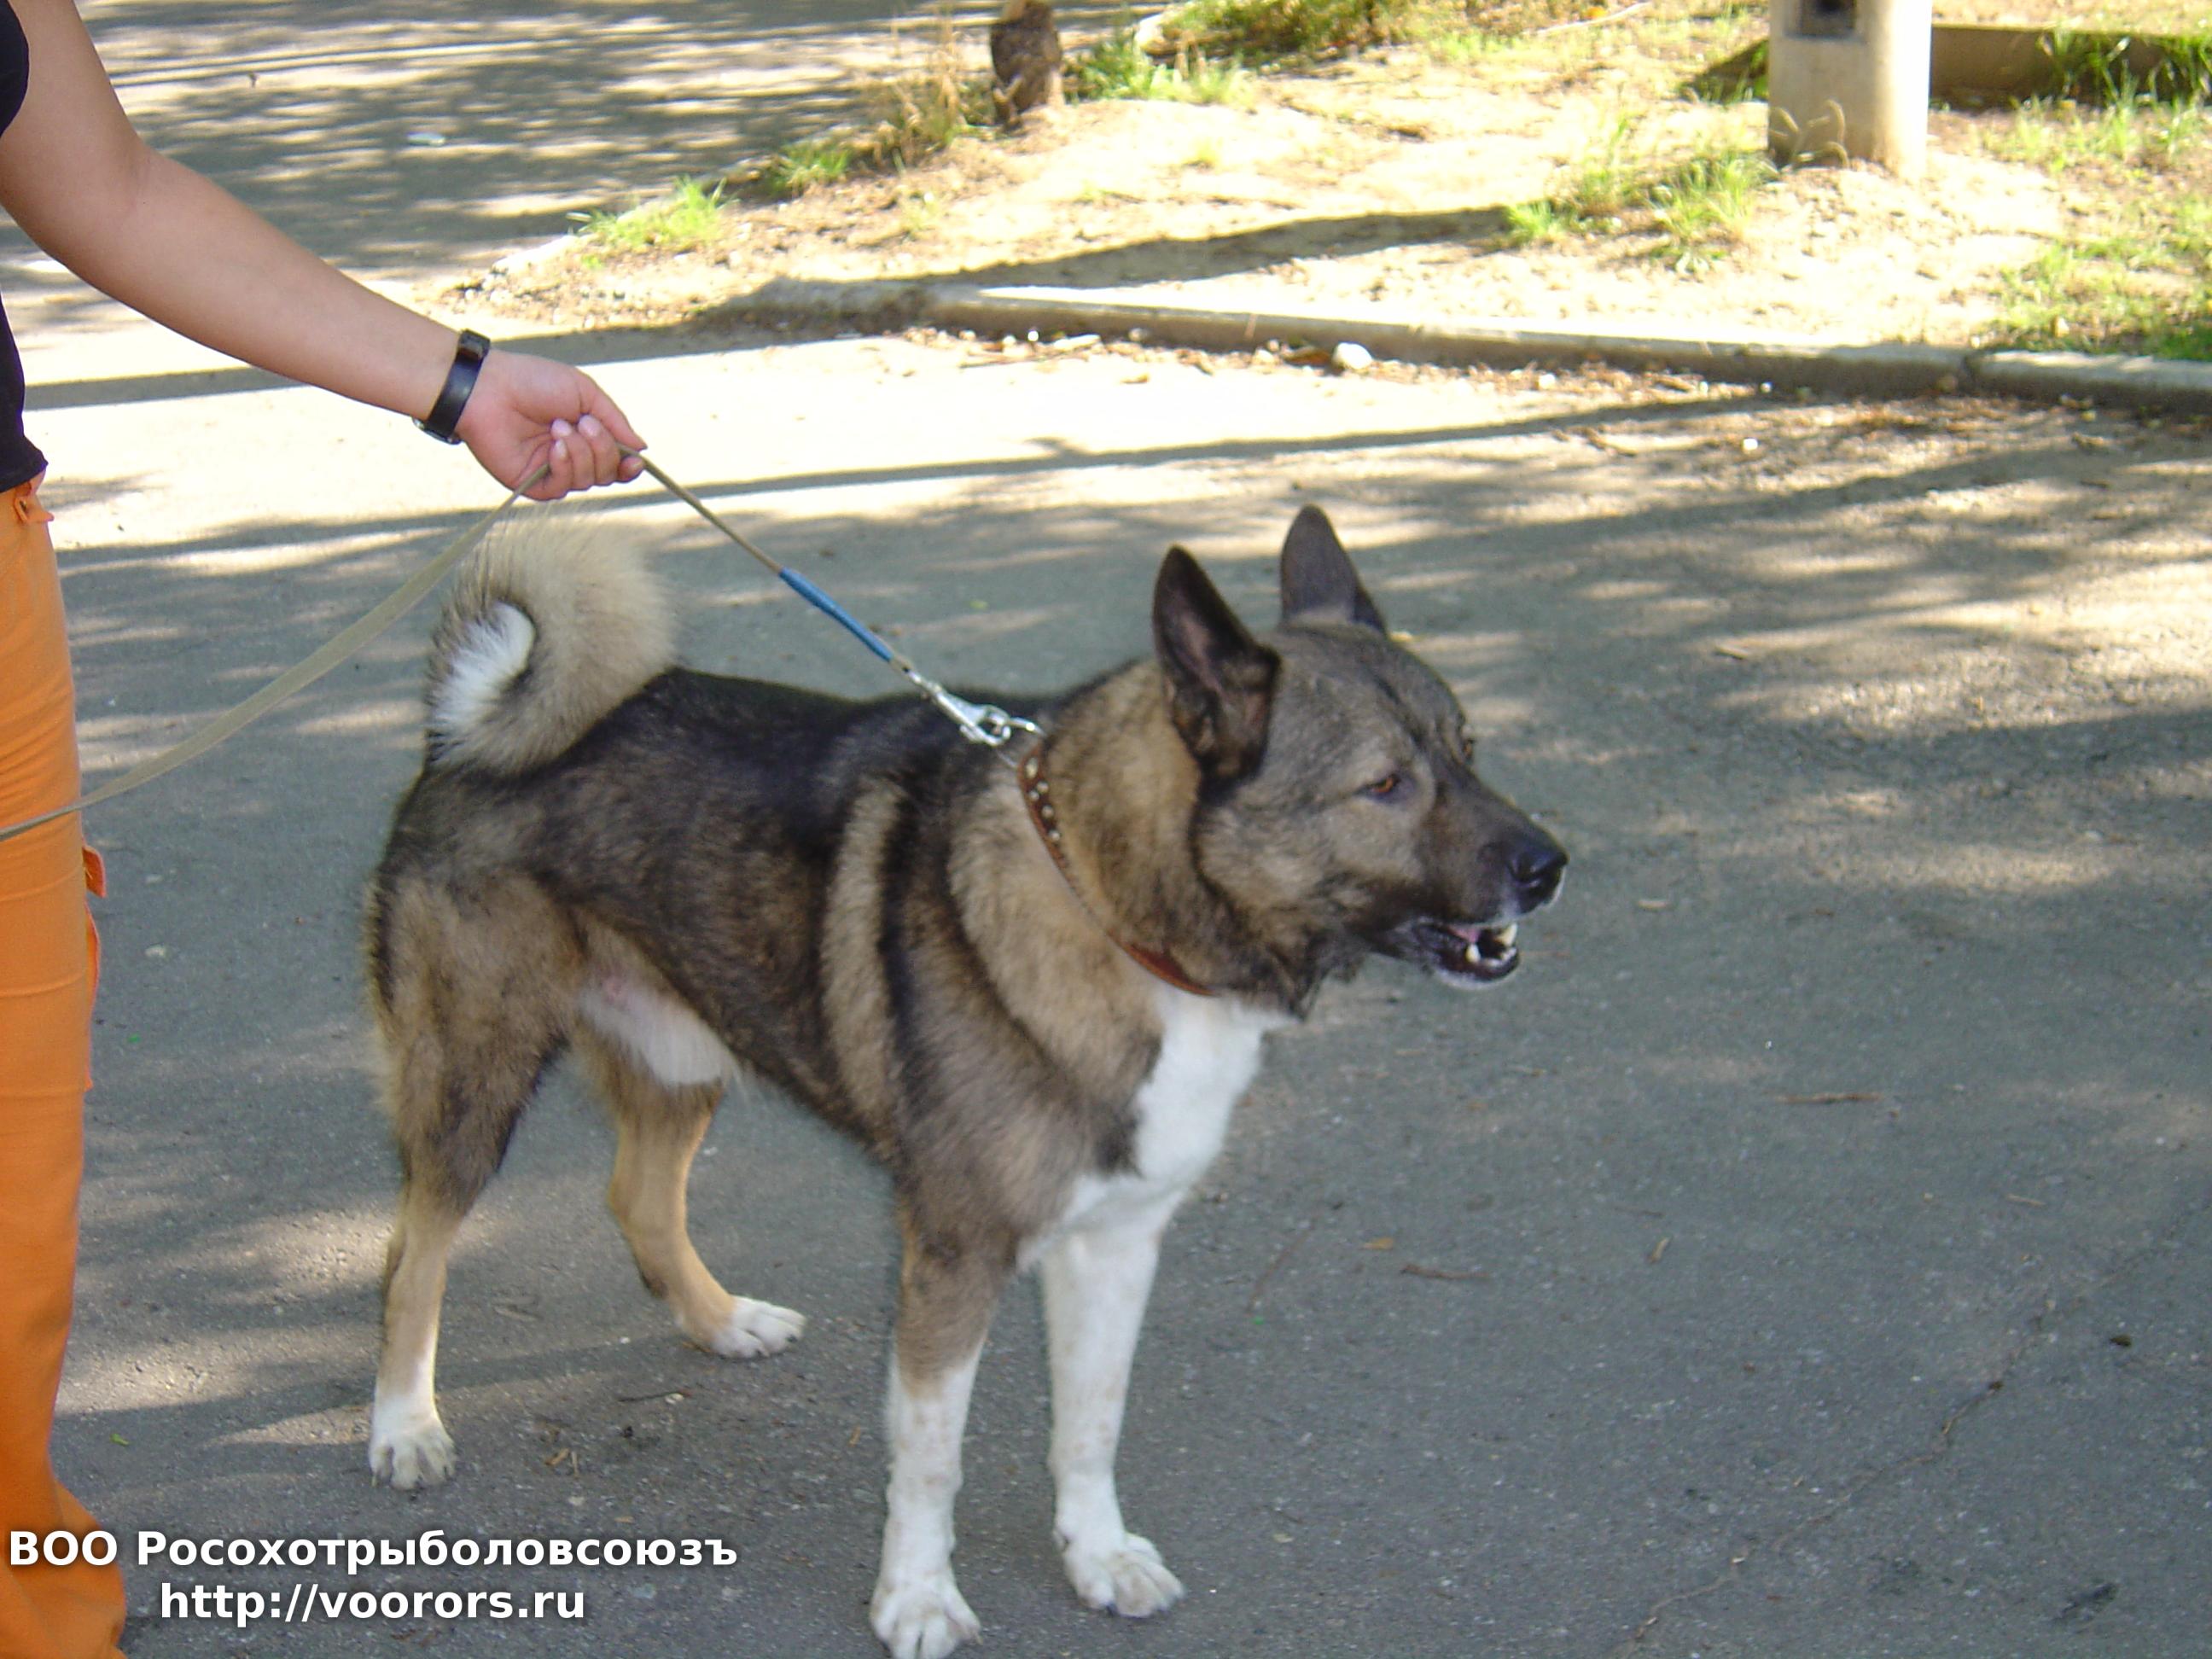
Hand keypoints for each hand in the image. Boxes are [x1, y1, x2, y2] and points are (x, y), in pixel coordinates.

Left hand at [454, 348, 645, 500]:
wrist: (491, 387)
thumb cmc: (534, 382)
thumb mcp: (586, 393)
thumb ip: (616, 421)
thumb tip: (642, 448)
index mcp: (585, 435)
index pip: (617, 462)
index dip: (629, 465)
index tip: (635, 459)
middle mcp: (571, 456)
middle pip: (608, 474)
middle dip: (603, 449)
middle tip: (584, 423)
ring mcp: (551, 471)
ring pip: (588, 481)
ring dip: (581, 452)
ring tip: (558, 426)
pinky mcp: (532, 483)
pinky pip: (563, 488)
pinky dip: (565, 466)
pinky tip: (554, 446)